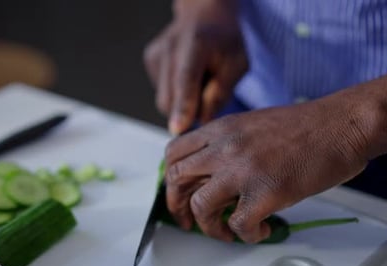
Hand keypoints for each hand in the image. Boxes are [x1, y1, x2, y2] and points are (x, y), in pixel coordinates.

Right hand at [143, 0, 247, 134]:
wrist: (204, 16)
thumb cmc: (224, 42)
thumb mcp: (237, 65)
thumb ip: (220, 95)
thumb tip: (202, 123)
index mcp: (196, 44)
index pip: (186, 80)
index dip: (183, 106)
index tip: (178, 129)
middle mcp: (170, 46)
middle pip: (170, 98)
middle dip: (187, 112)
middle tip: (208, 101)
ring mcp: (156, 53)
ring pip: (164, 99)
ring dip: (182, 102)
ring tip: (199, 82)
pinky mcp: (150, 60)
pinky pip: (161, 92)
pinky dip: (175, 92)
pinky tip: (187, 76)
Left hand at [164, 93, 370, 242]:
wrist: (341, 123)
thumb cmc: (305, 126)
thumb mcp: (250, 124)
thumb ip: (225, 143)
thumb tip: (210, 172)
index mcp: (221, 129)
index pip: (174, 154)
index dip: (170, 179)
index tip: (179, 193)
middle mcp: (225, 147)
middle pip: (177, 179)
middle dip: (177, 206)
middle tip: (189, 220)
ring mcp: (244, 169)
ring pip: (200, 205)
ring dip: (208, 226)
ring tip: (224, 231)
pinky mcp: (267, 191)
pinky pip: (239, 224)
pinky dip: (245, 235)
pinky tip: (259, 231)